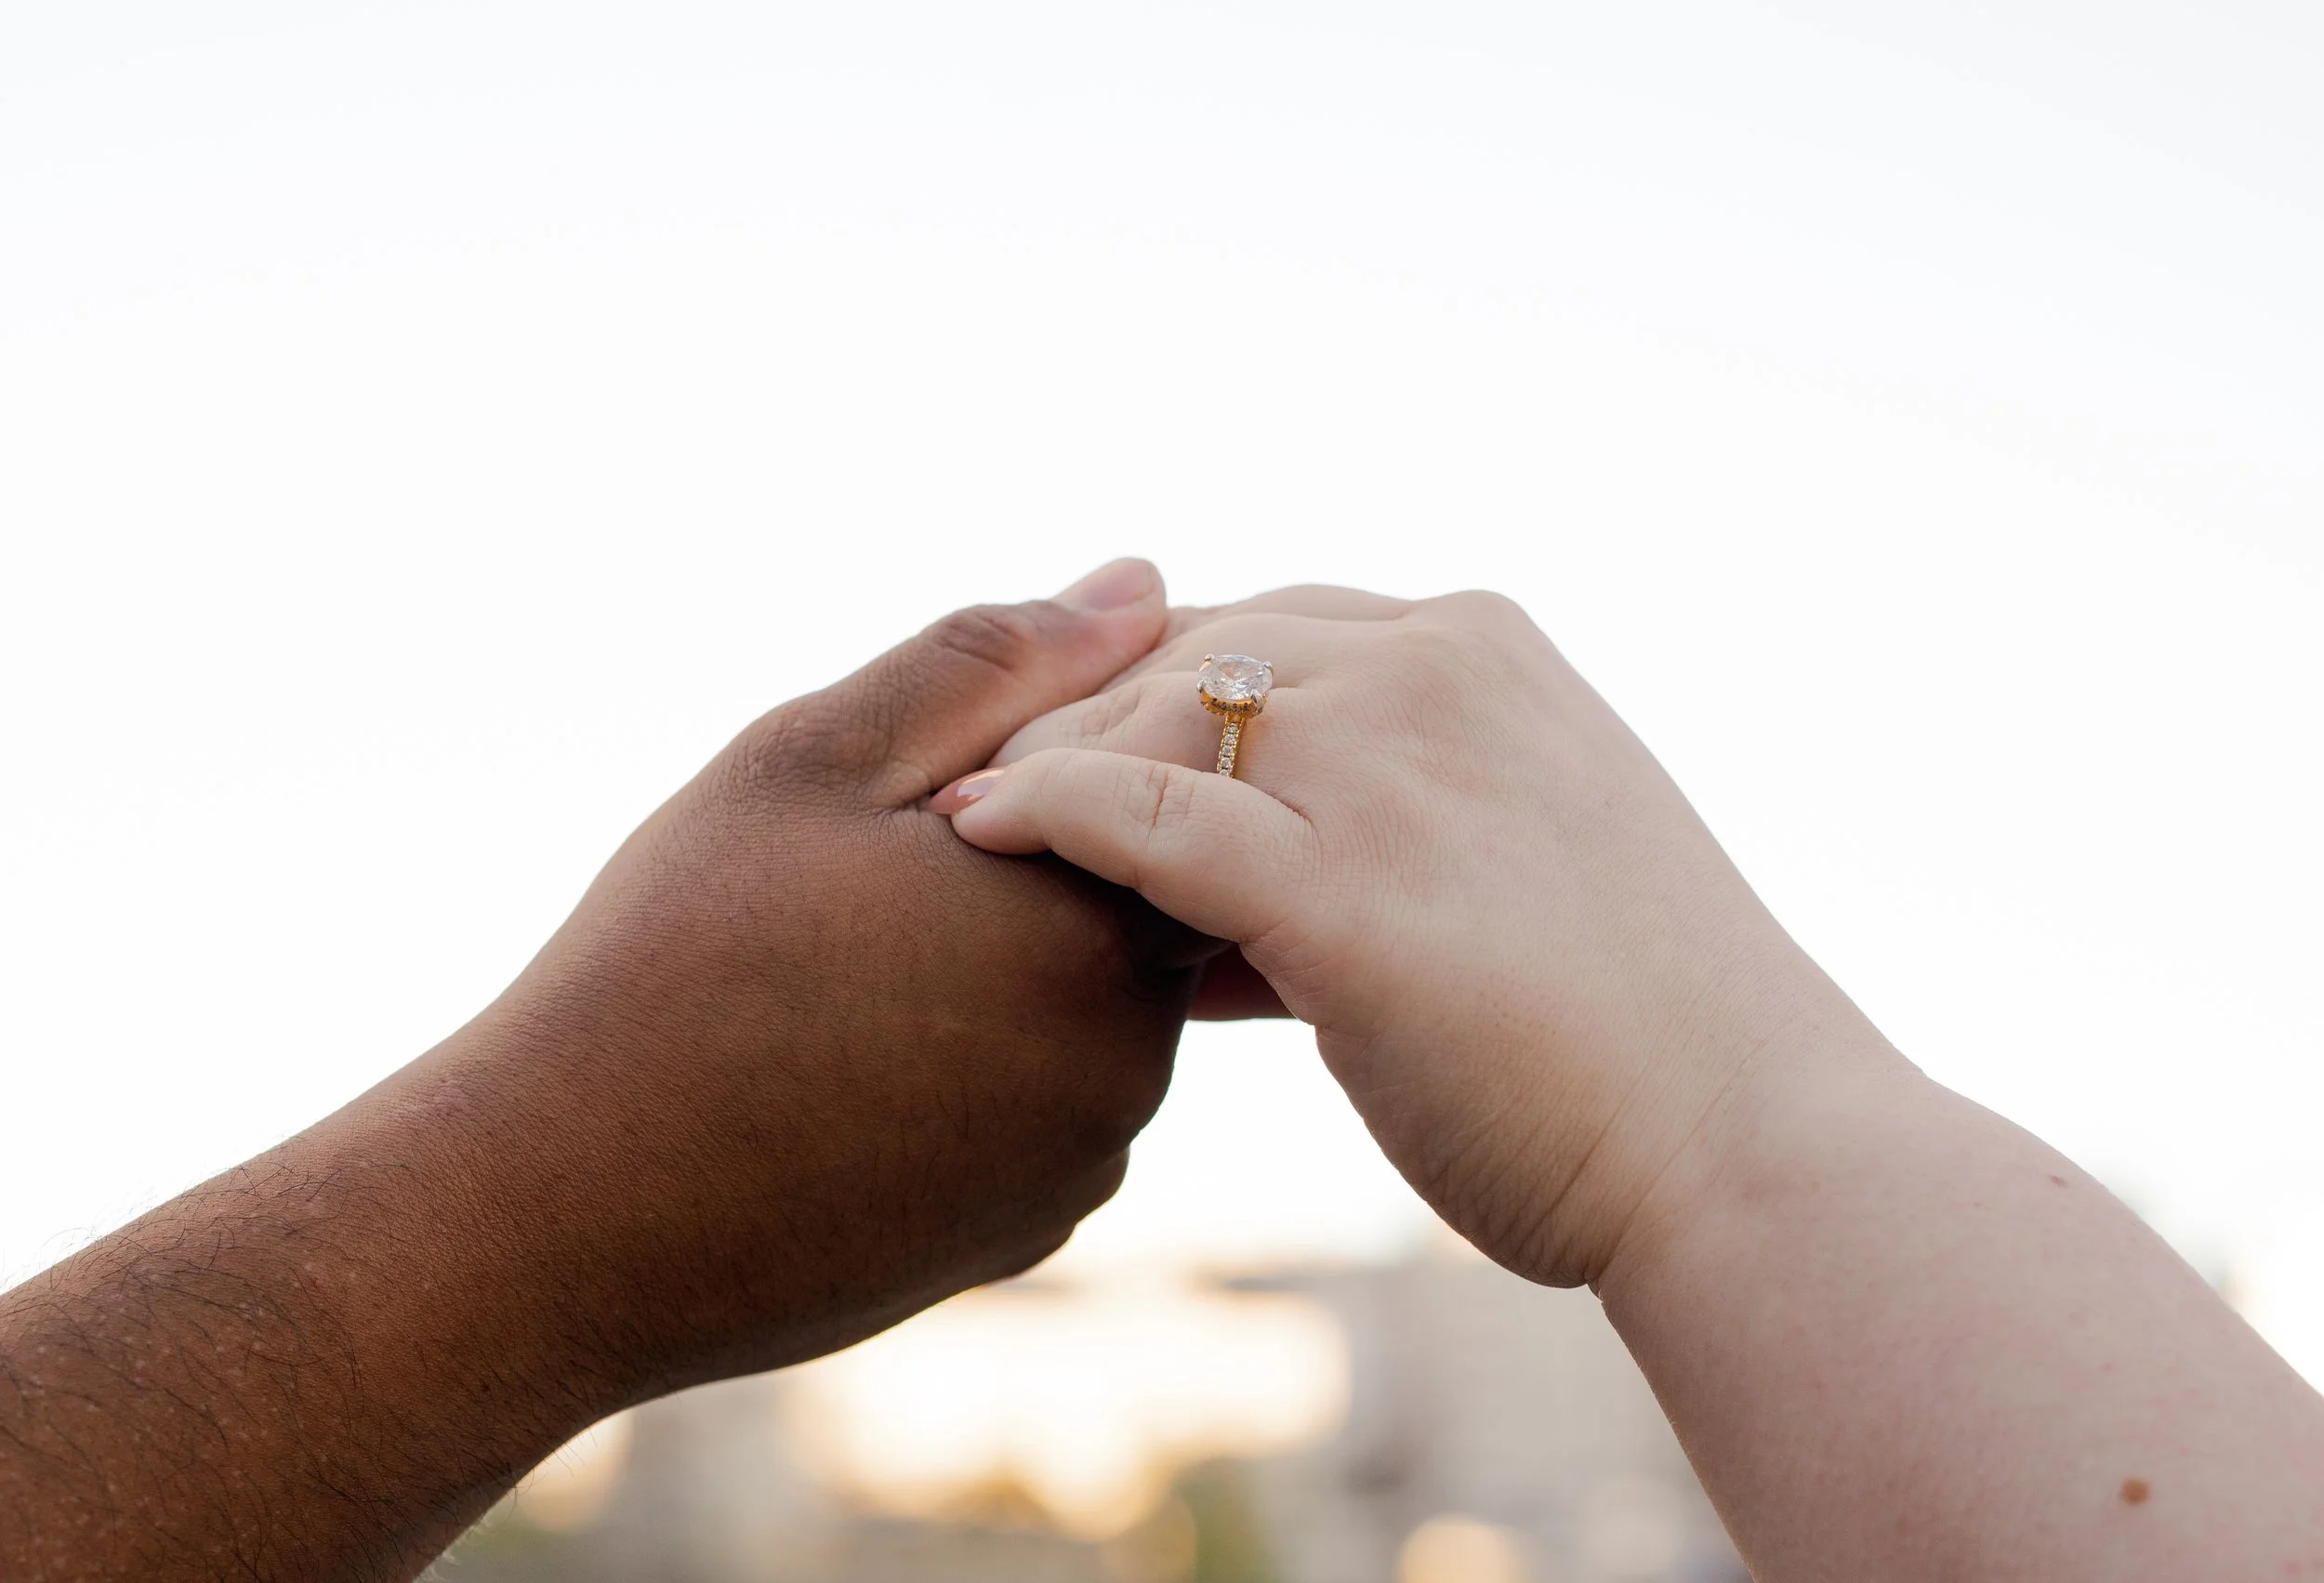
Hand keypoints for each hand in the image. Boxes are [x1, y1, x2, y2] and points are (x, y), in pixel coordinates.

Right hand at [442, 556, 1200, 1387]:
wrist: (557, 1216)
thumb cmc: (674, 962)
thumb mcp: (815, 761)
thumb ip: (996, 665)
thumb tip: (1146, 583)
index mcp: (1091, 927)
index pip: (1165, 797)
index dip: (1058, 761)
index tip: (935, 779)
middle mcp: (1124, 1064)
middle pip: (1128, 905)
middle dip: (1025, 870)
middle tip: (862, 877)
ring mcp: (1077, 1168)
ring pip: (1081, 1012)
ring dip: (998, 972)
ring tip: (838, 971)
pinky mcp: (1024, 1239)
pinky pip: (1038, 1114)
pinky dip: (972, 1074)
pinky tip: (842, 1067)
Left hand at [939, 585, 1881, 1287]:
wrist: (1743, 1148)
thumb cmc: (1623, 1038)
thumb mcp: (1497, 874)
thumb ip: (1370, 830)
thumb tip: (1202, 879)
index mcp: (1481, 647)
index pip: (1263, 623)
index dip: (1148, 678)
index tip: (1062, 733)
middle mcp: (1435, 668)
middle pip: (1189, 646)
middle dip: (1074, 707)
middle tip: (974, 766)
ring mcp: (1396, 764)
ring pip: (1156, 712)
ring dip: (1044, 756)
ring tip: (956, 811)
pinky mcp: (1354, 885)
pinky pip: (1153, 814)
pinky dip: (1047, 811)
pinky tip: (975, 830)